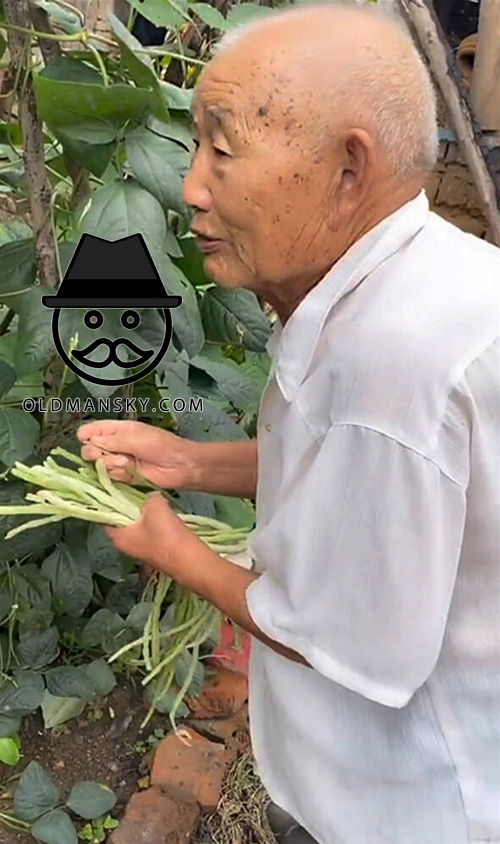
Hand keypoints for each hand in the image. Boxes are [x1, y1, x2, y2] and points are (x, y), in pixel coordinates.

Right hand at [77, 419, 196, 488]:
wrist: (180, 466)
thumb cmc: (162, 446)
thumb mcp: (136, 437)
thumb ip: (112, 440)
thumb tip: (89, 441)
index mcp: (118, 430)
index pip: (92, 430)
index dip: (86, 435)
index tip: (87, 440)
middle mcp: (115, 445)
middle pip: (89, 449)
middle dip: (95, 453)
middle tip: (108, 454)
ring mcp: (119, 461)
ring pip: (99, 465)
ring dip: (111, 464)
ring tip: (128, 462)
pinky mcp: (124, 477)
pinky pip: (110, 476)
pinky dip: (118, 474)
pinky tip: (130, 471)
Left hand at [104, 491, 201, 578]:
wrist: (188, 558)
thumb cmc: (165, 534)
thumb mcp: (154, 505)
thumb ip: (148, 497)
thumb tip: (150, 497)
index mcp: (118, 536)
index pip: (105, 516)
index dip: (110, 501)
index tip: (118, 488)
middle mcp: (125, 545)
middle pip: (122, 520)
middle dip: (130, 506)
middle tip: (138, 491)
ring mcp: (140, 549)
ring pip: (138, 525)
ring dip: (145, 514)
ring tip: (153, 500)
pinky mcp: (155, 550)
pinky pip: (150, 531)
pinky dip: (155, 522)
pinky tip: (164, 513)